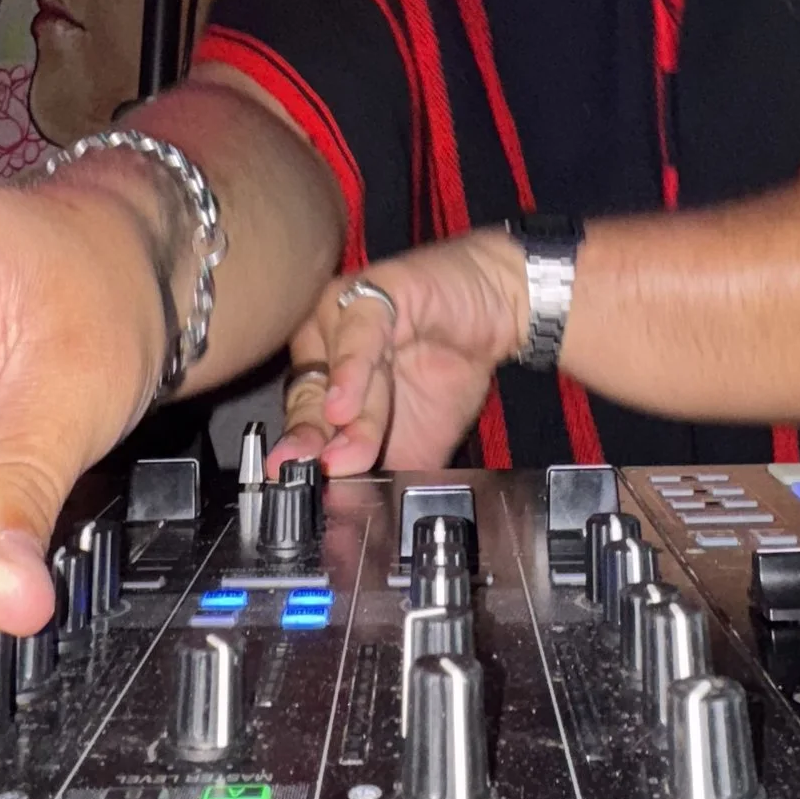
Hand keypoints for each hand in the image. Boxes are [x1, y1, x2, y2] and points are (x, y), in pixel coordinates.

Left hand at [273, 229, 523, 474]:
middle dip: (312, 443)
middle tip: (312, 476)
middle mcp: (324, 341)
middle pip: (308, 397)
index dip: (300, 458)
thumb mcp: (413, 442)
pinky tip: (344, 402)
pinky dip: (351, 369)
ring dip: (343, 419)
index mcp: (324, 378)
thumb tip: (354, 510)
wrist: (502, 316)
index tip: (297, 490)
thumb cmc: (451, 372)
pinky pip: (359, 330)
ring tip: (340, 455)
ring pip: (334, 370)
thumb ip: (382, 471)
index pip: (300, 422)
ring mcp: (345, 312)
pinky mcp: (377, 288)